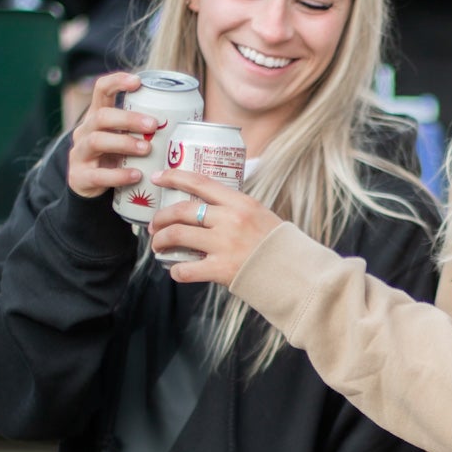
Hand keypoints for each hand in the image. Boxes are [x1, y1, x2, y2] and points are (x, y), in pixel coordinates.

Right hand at [67, 70, 158, 199]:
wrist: (89, 187)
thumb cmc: (115, 158)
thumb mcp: (124, 139)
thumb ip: (143, 130)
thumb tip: (188, 121)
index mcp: (97, 116)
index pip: (101, 90)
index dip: (117, 82)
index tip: (138, 81)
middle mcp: (86, 131)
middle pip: (102, 116)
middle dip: (129, 119)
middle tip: (153, 125)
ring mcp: (80, 153)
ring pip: (97, 141)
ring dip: (124, 143)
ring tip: (146, 149)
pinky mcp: (80, 177)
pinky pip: (99, 174)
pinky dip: (119, 175)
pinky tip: (136, 175)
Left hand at [148, 169, 281, 285]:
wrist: (296, 274)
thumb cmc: (279, 245)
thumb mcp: (260, 215)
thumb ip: (235, 209)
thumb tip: (210, 207)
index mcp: (240, 202)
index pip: (200, 182)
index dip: (174, 177)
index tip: (158, 177)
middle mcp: (230, 220)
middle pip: (182, 210)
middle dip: (161, 217)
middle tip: (155, 225)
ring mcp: (224, 244)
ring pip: (178, 235)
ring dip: (161, 240)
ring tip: (158, 245)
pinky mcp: (221, 269)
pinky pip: (186, 269)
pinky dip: (176, 271)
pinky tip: (176, 271)